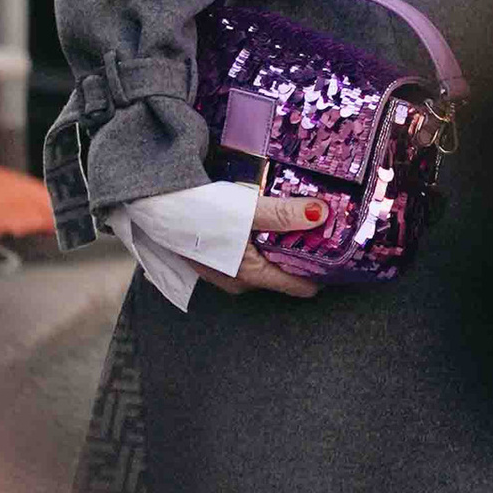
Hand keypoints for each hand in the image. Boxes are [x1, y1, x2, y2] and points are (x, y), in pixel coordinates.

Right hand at [195, 193, 332, 299]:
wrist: (154, 206)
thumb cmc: (199, 211)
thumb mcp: (248, 210)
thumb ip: (285, 214)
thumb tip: (322, 214)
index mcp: (252, 276)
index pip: (297, 286)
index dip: (320, 272)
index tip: (338, 256)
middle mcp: (237, 282)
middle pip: (280, 274)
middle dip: (299, 256)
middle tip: (320, 232)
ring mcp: (221, 274)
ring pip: (260, 266)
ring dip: (275, 249)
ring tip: (293, 225)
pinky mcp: (208, 260)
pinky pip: (242, 258)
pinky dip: (255, 244)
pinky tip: (256, 225)